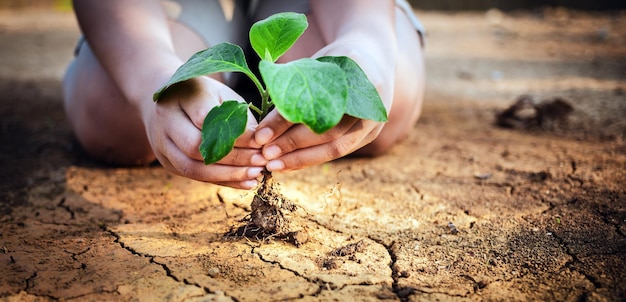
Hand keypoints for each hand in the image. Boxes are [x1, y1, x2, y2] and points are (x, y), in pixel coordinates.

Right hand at [143, 76, 266, 188]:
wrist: (167, 100)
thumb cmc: (204, 94)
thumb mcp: (223, 94)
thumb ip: (239, 115)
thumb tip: (260, 142)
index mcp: (180, 95)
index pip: (205, 118)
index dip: (235, 133)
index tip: (261, 141)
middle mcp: (165, 120)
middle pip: (195, 147)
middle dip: (233, 158)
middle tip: (261, 162)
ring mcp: (161, 143)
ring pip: (193, 168)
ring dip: (228, 175)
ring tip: (256, 174)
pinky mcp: (166, 162)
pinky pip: (195, 177)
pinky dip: (223, 181)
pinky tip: (246, 182)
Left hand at [254, 35, 394, 171]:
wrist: (372, 58)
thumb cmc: (334, 59)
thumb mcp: (314, 62)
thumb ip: (293, 85)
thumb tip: (260, 123)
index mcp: (357, 74)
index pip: (315, 104)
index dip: (285, 121)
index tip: (260, 134)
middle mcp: (371, 101)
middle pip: (329, 131)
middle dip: (292, 145)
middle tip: (264, 154)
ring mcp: (374, 121)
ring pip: (335, 148)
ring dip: (301, 159)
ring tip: (274, 164)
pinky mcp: (369, 135)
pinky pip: (338, 152)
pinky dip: (311, 159)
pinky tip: (289, 163)